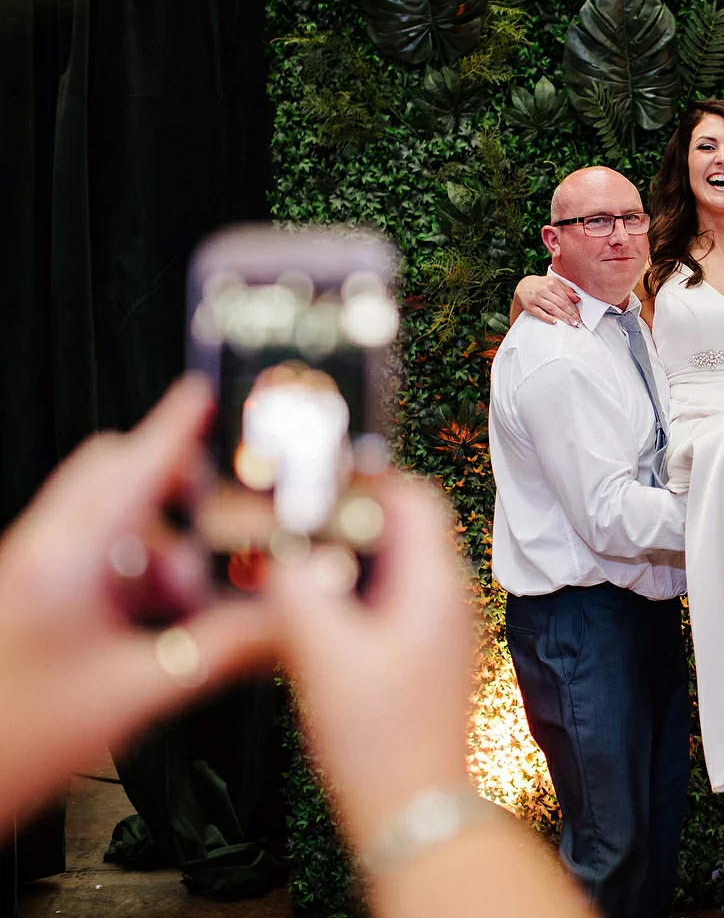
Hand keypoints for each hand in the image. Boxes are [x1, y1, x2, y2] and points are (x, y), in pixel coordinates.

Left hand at [0, 377, 276, 822]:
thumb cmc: (13, 741)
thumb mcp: (138, 694)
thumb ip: (223, 654)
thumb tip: (288, 627)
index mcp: (63, 561)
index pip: (133, 467)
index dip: (176, 425)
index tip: (206, 391)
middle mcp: (41, 558)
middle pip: (113, 483)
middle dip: (175, 491)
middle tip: (224, 512)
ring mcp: (32, 583)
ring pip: (107, 531)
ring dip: (161, 549)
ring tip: (199, 597)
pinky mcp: (30, 612)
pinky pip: (92, 570)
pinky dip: (138, 582)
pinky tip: (168, 625)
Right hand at [267, 477, 475, 852]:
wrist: (412, 812)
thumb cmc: (380, 743)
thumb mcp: (323, 653)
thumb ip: (298, 586)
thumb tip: (283, 543)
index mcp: (436, 585)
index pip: (413, 495)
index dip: (361, 476)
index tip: (309, 481)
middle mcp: (446, 598)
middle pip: (397, 525)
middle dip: (340, 517)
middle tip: (287, 521)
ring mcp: (435, 627)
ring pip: (387, 563)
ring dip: (339, 557)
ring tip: (287, 563)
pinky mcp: (418, 654)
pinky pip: (383, 600)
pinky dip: (346, 593)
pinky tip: (305, 613)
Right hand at [514, 274, 580, 326]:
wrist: (523, 286)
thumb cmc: (542, 286)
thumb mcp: (554, 284)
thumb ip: (566, 291)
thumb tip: (578, 299)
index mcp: (552, 284)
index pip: (566, 298)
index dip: (573, 308)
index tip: (579, 317)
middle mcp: (544, 290)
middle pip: (560, 303)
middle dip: (570, 314)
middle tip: (578, 322)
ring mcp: (536, 298)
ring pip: (552, 308)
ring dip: (563, 316)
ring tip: (571, 323)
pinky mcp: (529, 306)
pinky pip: (539, 313)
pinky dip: (547, 317)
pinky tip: (554, 322)